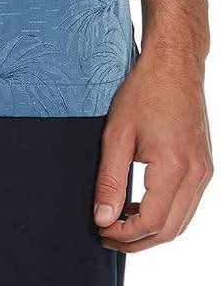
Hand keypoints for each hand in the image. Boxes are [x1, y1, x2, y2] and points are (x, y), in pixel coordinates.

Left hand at [94, 48, 212, 252]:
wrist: (175, 65)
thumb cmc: (145, 91)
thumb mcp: (117, 133)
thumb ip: (109, 179)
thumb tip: (103, 217)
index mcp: (174, 166)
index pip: (152, 222)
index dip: (125, 234)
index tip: (101, 230)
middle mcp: (196, 174)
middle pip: (169, 230)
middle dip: (137, 240)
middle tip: (106, 235)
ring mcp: (204, 171)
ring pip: (181, 222)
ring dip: (152, 231)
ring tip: (120, 224)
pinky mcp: (204, 166)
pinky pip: (188, 205)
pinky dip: (166, 214)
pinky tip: (141, 206)